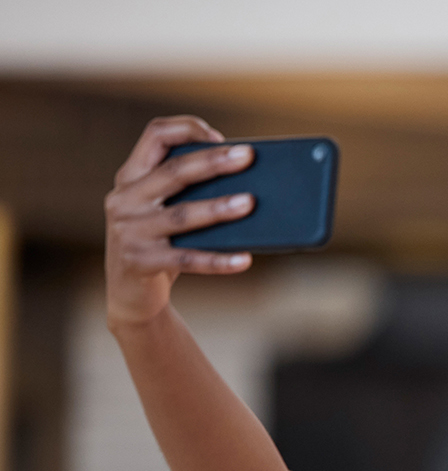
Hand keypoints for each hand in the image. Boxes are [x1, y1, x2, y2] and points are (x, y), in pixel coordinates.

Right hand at [104, 116, 258, 329]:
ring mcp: (129, 231)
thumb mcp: (164, 210)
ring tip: (250, 203)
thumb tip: (247, 179)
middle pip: (172, 172)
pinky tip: (245, 259)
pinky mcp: (140, 262)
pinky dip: (218, 260)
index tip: (219, 136)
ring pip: (181, 215)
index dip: (187, 129)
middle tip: (247, 157)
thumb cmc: (160, 242)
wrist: (130, 293)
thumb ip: (187, 191)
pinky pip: (187, 260)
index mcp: (131, 177)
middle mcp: (124, 199)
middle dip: (212, 162)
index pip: (155, 135)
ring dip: (217, 208)